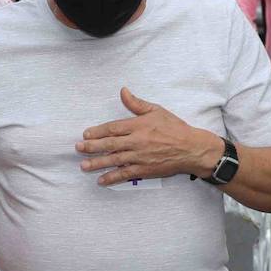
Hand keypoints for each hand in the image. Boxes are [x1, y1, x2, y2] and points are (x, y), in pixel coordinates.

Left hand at [77, 88, 219, 185]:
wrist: (191, 148)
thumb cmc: (174, 128)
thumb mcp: (156, 110)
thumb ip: (136, 103)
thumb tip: (122, 91)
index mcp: (138, 126)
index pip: (113, 128)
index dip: (97, 131)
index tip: (86, 134)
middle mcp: (136, 141)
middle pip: (109, 144)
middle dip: (92, 147)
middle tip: (78, 148)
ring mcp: (140, 157)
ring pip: (114, 160)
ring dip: (97, 163)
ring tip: (83, 166)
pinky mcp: (144, 170)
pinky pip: (125, 174)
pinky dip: (112, 178)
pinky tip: (101, 180)